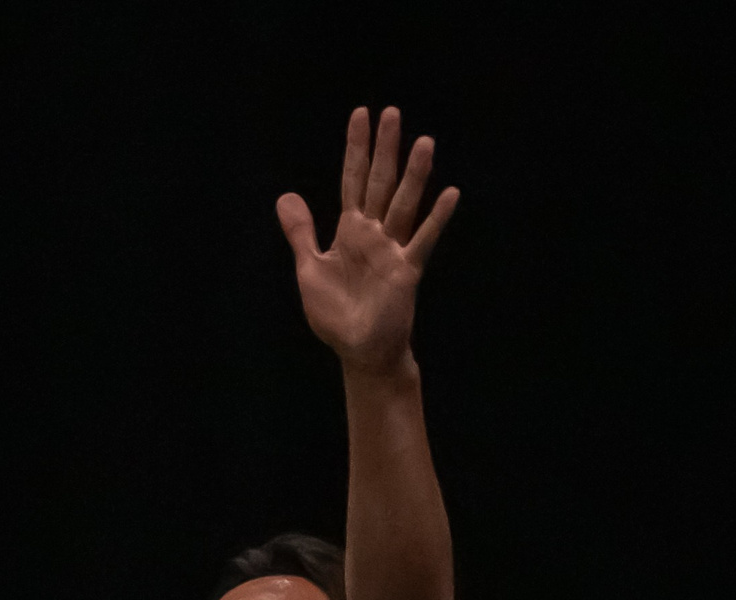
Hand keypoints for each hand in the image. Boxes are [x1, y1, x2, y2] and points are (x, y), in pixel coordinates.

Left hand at [276, 107, 459, 372]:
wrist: (358, 350)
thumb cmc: (336, 313)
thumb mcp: (309, 268)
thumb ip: (301, 232)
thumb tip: (285, 195)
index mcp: (349, 231)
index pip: (353, 179)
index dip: (356, 148)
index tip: (361, 115)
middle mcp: (374, 233)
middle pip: (380, 183)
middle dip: (385, 149)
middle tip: (392, 112)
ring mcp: (392, 250)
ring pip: (403, 204)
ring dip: (414, 175)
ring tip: (424, 142)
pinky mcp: (406, 271)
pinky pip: (422, 240)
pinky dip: (435, 218)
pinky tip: (449, 194)